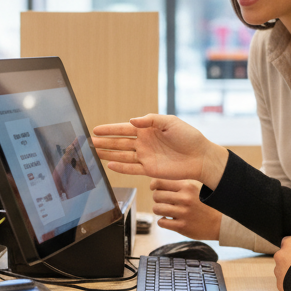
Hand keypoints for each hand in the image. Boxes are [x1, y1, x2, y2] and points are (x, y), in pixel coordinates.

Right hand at [91, 114, 229, 187]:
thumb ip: (150, 120)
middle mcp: (144, 143)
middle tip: (89, 142)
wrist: (200, 156)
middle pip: (120, 142)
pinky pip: (132, 168)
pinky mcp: (150, 170)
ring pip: (122, 155)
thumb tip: (132, 120)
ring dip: (109, 154)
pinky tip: (110, 165)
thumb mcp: (170, 122)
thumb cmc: (188, 136)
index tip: (96, 129)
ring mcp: (146, 156)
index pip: (124, 129)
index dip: (110, 129)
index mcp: (148, 129)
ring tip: (94, 153)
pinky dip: (121, 167)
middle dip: (104, 142)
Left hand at [151, 179, 222, 240]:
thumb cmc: (201, 205)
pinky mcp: (182, 226)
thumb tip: (154, 184)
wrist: (218, 223)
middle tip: (164, 202)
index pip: (159, 182)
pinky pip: (161, 222)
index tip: (155, 189)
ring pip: (156, 209)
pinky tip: (170, 221)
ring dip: (159, 211)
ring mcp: (183, 213)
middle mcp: (185, 198)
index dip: (154, 186)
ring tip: (166, 211)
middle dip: (157, 200)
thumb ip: (176, 185)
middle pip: (156, 195)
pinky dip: (162, 222)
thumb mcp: (193, 190)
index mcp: (187, 187)